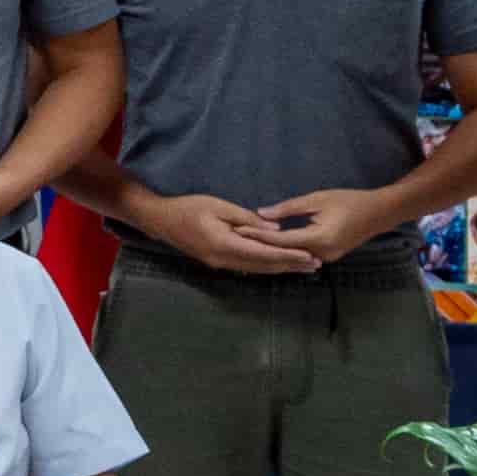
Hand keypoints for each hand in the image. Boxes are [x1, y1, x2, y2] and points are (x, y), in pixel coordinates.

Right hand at [143, 190, 322, 275]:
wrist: (160, 220)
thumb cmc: (188, 207)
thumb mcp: (218, 206)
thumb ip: (247, 218)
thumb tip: (275, 230)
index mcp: (225, 244)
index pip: (265, 254)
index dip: (289, 256)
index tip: (310, 257)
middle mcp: (225, 260)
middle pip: (264, 266)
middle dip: (291, 266)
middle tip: (316, 265)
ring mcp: (220, 263)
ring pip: (257, 269)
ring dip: (281, 268)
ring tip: (304, 268)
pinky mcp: (218, 261)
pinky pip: (248, 266)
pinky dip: (267, 266)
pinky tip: (279, 265)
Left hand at [251, 184, 399, 265]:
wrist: (380, 212)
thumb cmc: (349, 201)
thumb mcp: (317, 199)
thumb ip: (288, 208)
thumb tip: (261, 213)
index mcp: (318, 239)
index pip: (281, 240)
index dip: (258, 235)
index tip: (238, 229)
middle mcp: (321, 254)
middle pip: (284, 251)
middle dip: (260, 244)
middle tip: (236, 237)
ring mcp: (326, 258)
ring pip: (293, 255)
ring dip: (272, 249)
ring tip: (248, 242)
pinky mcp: (328, 256)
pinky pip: (302, 255)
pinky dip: (286, 250)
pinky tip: (270, 245)